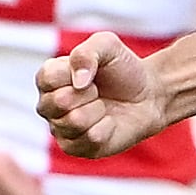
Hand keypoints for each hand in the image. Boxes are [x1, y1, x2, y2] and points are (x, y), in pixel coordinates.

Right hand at [36, 33, 170, 160]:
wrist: (148, 95)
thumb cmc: (123, 70)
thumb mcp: (107, 46)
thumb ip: (86, 53)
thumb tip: (78, 82)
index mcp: (49, 79)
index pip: (47, 78)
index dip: (73, 73)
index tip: (91, 72)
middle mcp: (49, 105)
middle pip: (59, 102)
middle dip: (89, 93)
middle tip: (99, 91)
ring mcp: (61, 129)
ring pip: (75, 121)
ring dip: (99, 110)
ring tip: (104, 106)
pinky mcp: (76, 148)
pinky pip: (91, 138)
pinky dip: (107, 127)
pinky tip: (109, 123)